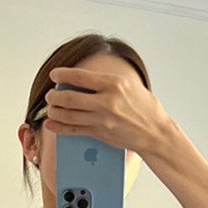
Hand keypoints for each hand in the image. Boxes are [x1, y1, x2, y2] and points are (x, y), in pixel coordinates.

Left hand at [44, 65, 171, 158]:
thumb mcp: (130, 86)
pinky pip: (74, 130)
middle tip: (51, 94)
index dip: (62, 74)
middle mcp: (106, 101)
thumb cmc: (146, 109)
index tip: (54, 74)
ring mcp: (102, 119)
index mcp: (113, 84)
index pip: (80, 76)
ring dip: (55, 111)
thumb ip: (108, 82)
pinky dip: (60, 127)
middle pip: (69, 96)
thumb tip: (87, 79)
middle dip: (55, 95)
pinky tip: (52, 124)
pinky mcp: (101, 133)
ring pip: (68, 114)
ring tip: (51, 108)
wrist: (156, 133)